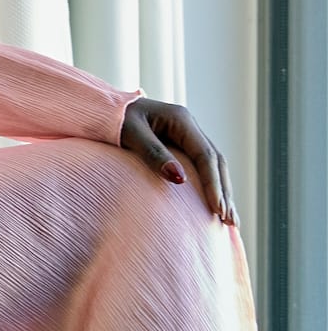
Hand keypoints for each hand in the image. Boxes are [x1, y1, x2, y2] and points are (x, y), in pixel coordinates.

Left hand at [119, 96, 234, 224]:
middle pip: (216, 162)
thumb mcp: (130, 134)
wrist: (101, 108)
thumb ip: (153, 154)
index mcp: (181, 120)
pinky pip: (201, 166)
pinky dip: (210, 185)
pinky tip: (214, 203)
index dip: (213, 184)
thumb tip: (179, 179)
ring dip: (222, 191)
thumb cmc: (111, 120)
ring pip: (213, 165)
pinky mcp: (180, 144)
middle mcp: (189, 126)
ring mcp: (187, 134)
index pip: (205, 156)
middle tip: (230, 221)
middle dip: (224, 192)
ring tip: (229, 220)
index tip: (217, 209)